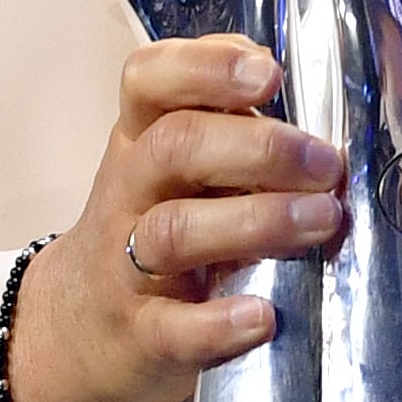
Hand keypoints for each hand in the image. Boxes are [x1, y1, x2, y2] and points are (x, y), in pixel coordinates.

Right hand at [1, 37, 345, 401]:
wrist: (75, 328)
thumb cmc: (155, 229)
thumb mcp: (178, 171)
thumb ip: (233, 132)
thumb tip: (319, 112)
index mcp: (142, 139)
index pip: (149, 80)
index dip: (206, 67)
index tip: (268, 73)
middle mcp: (129, 191)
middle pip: (175, 148)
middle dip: (259, 148)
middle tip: (325, 164)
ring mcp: (127, 263)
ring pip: (175, 231)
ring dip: (256, 222)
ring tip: (322, 222)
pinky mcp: (141, 333)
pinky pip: (174, 328)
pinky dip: (219, 324)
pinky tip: (263, 317)